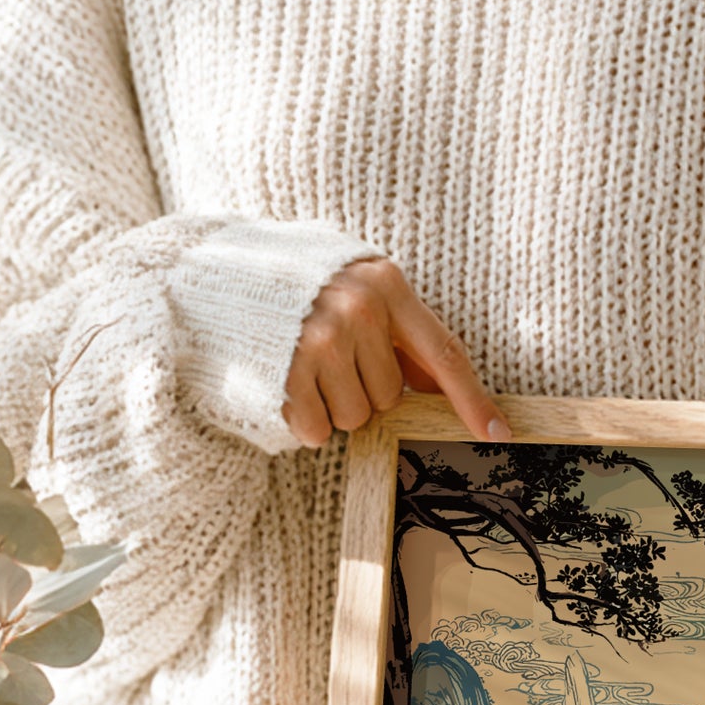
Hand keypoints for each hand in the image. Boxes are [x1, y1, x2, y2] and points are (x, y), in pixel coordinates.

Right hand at [283, 257, 509, 447]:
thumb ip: (396, 328)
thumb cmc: (290, 283)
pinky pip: (318, 430)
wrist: (206, 271)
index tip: (498, 433)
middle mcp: (359, 310)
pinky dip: (304, 421)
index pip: (445, 353)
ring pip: (356, 418)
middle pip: (391, 396)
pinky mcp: (287, 373)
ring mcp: (322, 341)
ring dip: (332, 407)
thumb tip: (437, 383)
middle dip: (363, 391)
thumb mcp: (351, 285)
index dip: (473, 399)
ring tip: (301, 368)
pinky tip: (284, 385)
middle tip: (327, 360)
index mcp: (385, 284)